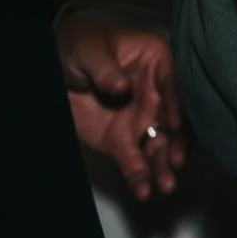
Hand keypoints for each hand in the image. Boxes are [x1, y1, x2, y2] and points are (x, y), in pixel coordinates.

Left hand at [56, 3, 186, 199]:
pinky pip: (136, 162)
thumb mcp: (89, 50)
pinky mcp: (124, 142)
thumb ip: (105, 68)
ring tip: (166, 185)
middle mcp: (158, 95)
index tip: (173, 124)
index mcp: (157, 64)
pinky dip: (140, 177)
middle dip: (180, 141)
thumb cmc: (80, 47)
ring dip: (164, 166)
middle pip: (177, 120)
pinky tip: (143, 190)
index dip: (178, 103)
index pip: (175, 83)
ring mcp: (143, 121)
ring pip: (160, 147)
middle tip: (177, 160)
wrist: (56, 68)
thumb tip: (122, 86)